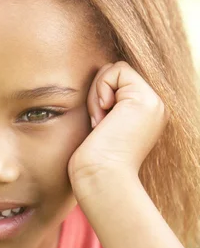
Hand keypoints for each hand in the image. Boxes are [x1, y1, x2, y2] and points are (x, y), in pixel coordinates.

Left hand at [68, 61, 168, 188]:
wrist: (100, 177)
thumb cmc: (92, 160)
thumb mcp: (100, 125)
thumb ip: (106, 103)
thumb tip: (95, 79)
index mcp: (144, 114)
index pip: (118, 82)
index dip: (100, 95)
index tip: (98, 124)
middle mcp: (153, 107)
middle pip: (117, 73)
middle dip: (98, 93)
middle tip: (98, 123)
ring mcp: (153, 102)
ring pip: (116, 70)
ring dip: (97, 93)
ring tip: (100, 122)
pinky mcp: (145, 99)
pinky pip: (116, 70)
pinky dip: (100, 88)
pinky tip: (102, 115)